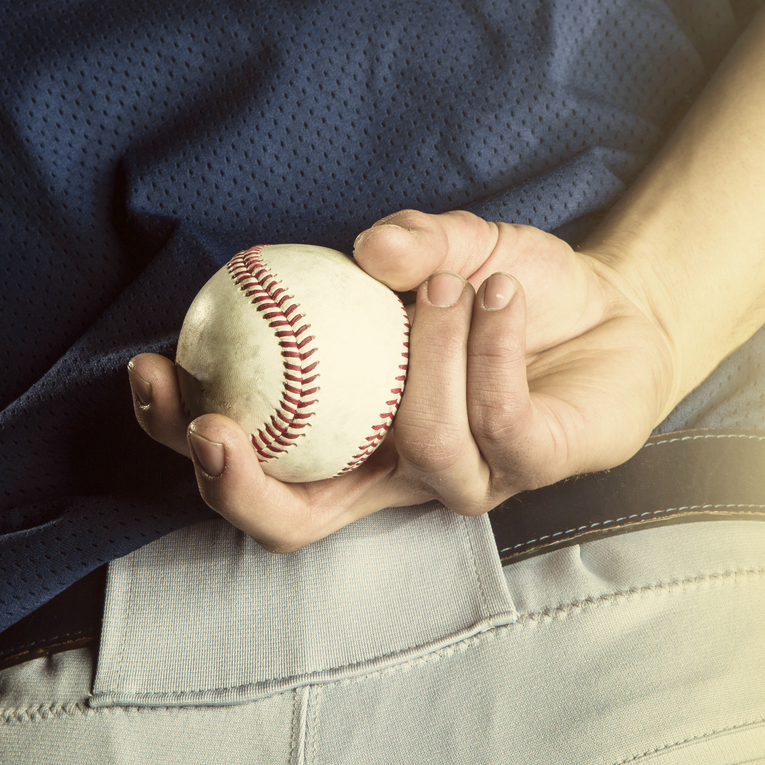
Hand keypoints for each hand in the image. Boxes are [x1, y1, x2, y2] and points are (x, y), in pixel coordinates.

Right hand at [128, 210, 679, 551]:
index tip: (152, 370)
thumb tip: (364, 246)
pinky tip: (498, 292)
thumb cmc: (512, 292)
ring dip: (420, 354)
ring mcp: (464, 479)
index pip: (248, 465)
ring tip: (442, 282)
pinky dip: (486, 345)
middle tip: (214, 424)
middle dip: (233, 486)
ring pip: (417, 446)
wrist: (612, 308)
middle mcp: (393, 473)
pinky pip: (495, 420)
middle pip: (292, 523)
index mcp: (346, 436)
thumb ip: (411, 240)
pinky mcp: (534, 468)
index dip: (185, 436)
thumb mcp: (452, 248)